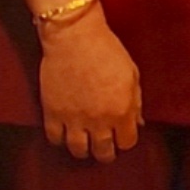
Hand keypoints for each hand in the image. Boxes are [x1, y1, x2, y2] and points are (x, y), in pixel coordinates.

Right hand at [37, 11, 143, 160]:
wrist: (75, 37)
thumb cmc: (107, 50)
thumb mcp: (131, 74)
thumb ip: (135, 102)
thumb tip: (137, 123)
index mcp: (122, 111)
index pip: (127, 142)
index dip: (125, 140)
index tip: (122, 136)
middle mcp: (99, 120)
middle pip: (103, 152)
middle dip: (106, 153)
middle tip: (104, 149)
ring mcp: (74, 118)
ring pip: (78, 151)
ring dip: (83, 150)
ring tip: (85, 145)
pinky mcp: (52, 112)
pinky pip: (54, 138)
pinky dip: (59, 140)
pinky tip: (64, 134)